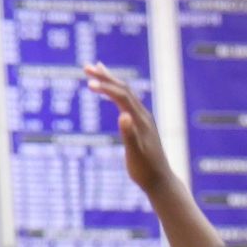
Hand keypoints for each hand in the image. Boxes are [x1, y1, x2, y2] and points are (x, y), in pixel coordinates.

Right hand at [84, 61, 171, 193]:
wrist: (160, 180)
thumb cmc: (145, 170)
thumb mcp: (135, 155)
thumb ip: (129, 135)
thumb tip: (122, 116)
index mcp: (140, 120)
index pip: (122, 97)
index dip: (106, 88)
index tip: (89, 82)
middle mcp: (142, 115)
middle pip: (123, 89)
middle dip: (105, 76)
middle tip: (86, 66)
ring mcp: (142, 118)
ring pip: (125, 93)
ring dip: (110, 80)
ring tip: (96, 70)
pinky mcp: (140, 124)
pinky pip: (126, 102)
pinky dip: (115, 92)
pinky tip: (110, 93)